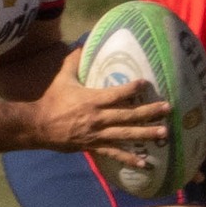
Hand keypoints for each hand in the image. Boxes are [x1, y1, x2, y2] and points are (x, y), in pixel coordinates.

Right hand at [30, 47, 171, 167]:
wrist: (37, 126)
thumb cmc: (52, 100)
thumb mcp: (63, 77)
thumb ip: (75, 60)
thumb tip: (83, 42)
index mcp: (92, 100)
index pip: (117, 94)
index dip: (132, 89)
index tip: (145, 84)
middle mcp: (98, 118)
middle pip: (129, 115)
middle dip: (150, 112)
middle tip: (168, 109)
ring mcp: (97, 134)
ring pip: (126, 135)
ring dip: (146, 134)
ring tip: (164, 134)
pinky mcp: (93, 146)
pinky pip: (114, 154)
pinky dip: (129, 159)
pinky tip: (144, 163)